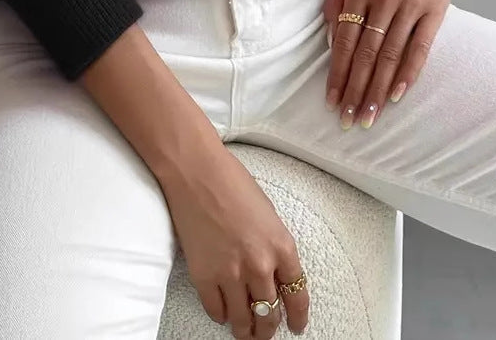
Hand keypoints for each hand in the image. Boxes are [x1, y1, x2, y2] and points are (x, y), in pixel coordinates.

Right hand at [158, 142, 308, 337]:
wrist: (197, 172)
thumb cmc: (233, 183)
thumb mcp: (268, 215)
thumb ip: (274, 246)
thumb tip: (274, 273)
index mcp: (282, 246)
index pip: (298, 295)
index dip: (298, 317)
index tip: (297, 326)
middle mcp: (260, 265)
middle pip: (270, 314)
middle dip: (269, 328)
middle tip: (266, 332)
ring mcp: (231, 274)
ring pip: (243, 320)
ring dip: (245, 330)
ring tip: (245, 332)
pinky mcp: (204, 276)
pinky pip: (216, 310)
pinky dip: (220, 315)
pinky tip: (223, 312)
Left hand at [323, 0, 456, 128]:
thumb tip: (327, 39)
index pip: (345, 39)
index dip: (338, 71)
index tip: (332, 99)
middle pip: (367, 52)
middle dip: (356, 88)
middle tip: (349, 118)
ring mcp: (410, 6)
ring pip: (391, 55)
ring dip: (379, 89)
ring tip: (370, 114)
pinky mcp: (433, 13)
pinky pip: (420, 49)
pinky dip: (408, 73)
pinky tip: (397, 95)